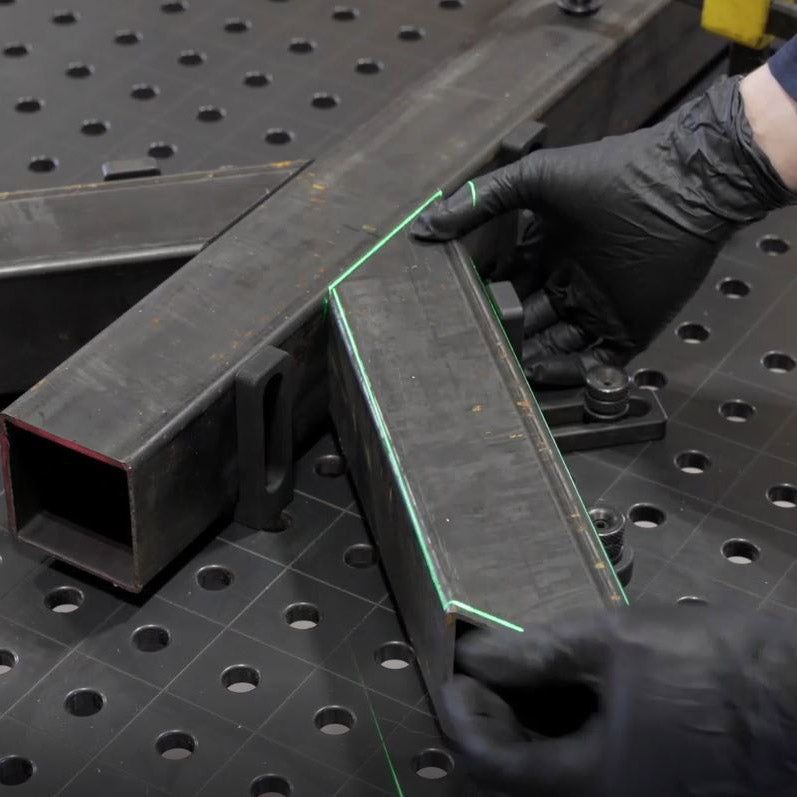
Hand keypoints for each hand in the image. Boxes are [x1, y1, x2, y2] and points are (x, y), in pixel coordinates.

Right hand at [411, 76, 795, 386]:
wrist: (681, 185)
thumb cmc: (610, 174)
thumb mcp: (535, 180)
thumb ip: (481, 201)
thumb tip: (426, 226)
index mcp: (546, 253)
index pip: (507, 288)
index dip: (483, 305)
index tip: (455, 320)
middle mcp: (569, 283)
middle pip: (528, 323)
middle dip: (504, 339)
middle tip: (473, 355)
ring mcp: (598, 309)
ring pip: (556, 347)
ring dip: (530, 361)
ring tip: (500, 372)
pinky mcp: (628, 329)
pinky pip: (596, 362)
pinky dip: (572, 372)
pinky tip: (542, 375)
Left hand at [444, 608, 796, 796]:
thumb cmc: (720, 673)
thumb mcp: (617, 644)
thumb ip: (539, 651)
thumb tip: (479, 652)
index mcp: (594, 782)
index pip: (493, 763)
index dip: (461, 714)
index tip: (453, 671)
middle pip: (516, 771)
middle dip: (488, 714)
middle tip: (480, 663)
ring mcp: (629, 793)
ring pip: (548, 766)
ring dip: (521, 715)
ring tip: (515, 663)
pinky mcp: (646, 778)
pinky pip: (581, 759)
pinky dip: (556, 721)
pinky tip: (558, 680)